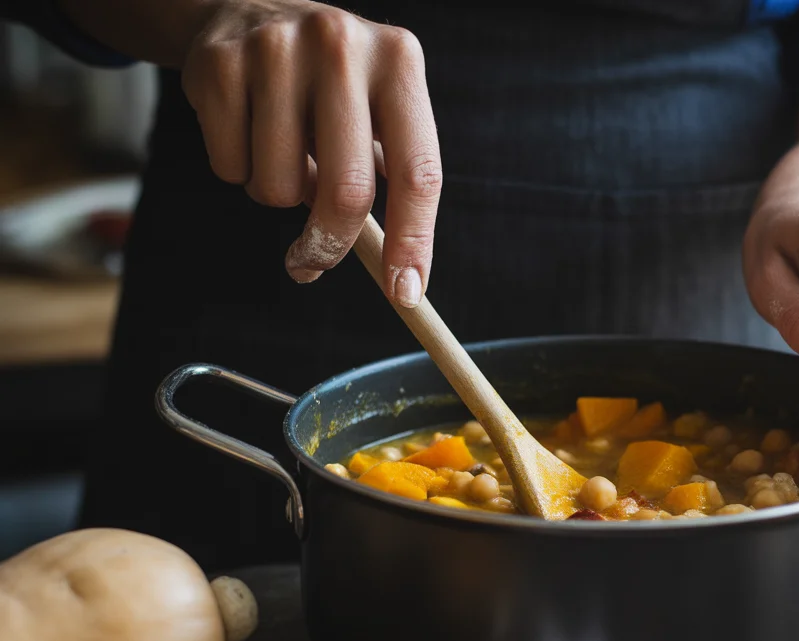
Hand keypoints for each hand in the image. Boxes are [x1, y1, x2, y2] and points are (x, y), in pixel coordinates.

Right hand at [181, 0, 440, 305]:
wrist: (250, 9)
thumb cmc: (333, 88)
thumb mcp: (377, 113)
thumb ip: (390, 183)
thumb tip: (402, 281)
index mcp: (399, 62)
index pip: (418, 173)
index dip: (412, 241)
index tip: (404, 293)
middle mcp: (342, 46)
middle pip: (346, 191)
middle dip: (330, 244)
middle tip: (314, 262)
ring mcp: (277, 49)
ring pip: (279, 187)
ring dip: (279, 194)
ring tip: (283, 152)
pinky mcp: (219, 62)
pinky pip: (229, 167)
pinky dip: (237, 169)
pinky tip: (247, 129)